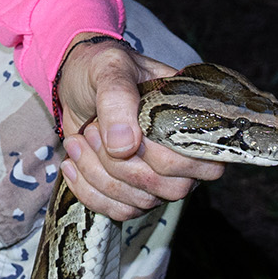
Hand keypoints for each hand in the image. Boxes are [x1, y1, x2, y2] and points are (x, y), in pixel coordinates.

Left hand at [54, 37, 223, 220]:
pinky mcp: (131, 191)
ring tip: (77, 141)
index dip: (168, 158)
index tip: (129, 134)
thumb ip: (118, 99)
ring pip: (142, 202)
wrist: (74, 82)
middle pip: (173, 188)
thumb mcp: (109, 68)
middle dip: (124, 167)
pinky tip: (71, 165)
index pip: (205, 161)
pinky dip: (90, 193)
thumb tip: (125, 146)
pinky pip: (119, 211)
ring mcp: (158, 176)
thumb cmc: (101, 68)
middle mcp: (182, 154)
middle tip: (91, 132)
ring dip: (100, 176)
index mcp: (191, 120)